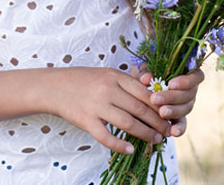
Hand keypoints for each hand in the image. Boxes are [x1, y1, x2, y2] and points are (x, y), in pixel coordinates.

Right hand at [47, 67, 170, 153]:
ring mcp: (96, 106)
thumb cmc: (84, 80)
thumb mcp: (106, 74)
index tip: (169, 114)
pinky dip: (120, 145)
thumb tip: (152, 92)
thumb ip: (127, 82)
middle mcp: (107, 90)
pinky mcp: (86, 121)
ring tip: (155, 140)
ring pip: (128, 123)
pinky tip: (130, 149)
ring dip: (145, 133)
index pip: (144, 92)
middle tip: (167, 131)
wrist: (54, 86)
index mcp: (115, 77)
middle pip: (140, 109)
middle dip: (157, 122)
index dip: (160, 106)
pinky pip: (106, 136)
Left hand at [139, 67, 204, 137]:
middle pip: (188, 94)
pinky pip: (182, 124)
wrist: (143, 88)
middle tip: (155, 99)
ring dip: (173, 111)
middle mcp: (191, 90)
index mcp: (188, 74)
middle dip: (172, 97)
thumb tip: (145, 79)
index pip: (196, 77)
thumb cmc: (149, 73)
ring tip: (161, 113)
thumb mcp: (148, 69)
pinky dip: (178, 128)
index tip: (171, 84)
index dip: (186, 81)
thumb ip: (147, 72)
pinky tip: (173, 132)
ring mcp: (186, 104)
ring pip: (185, 109)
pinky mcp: (180, 118)